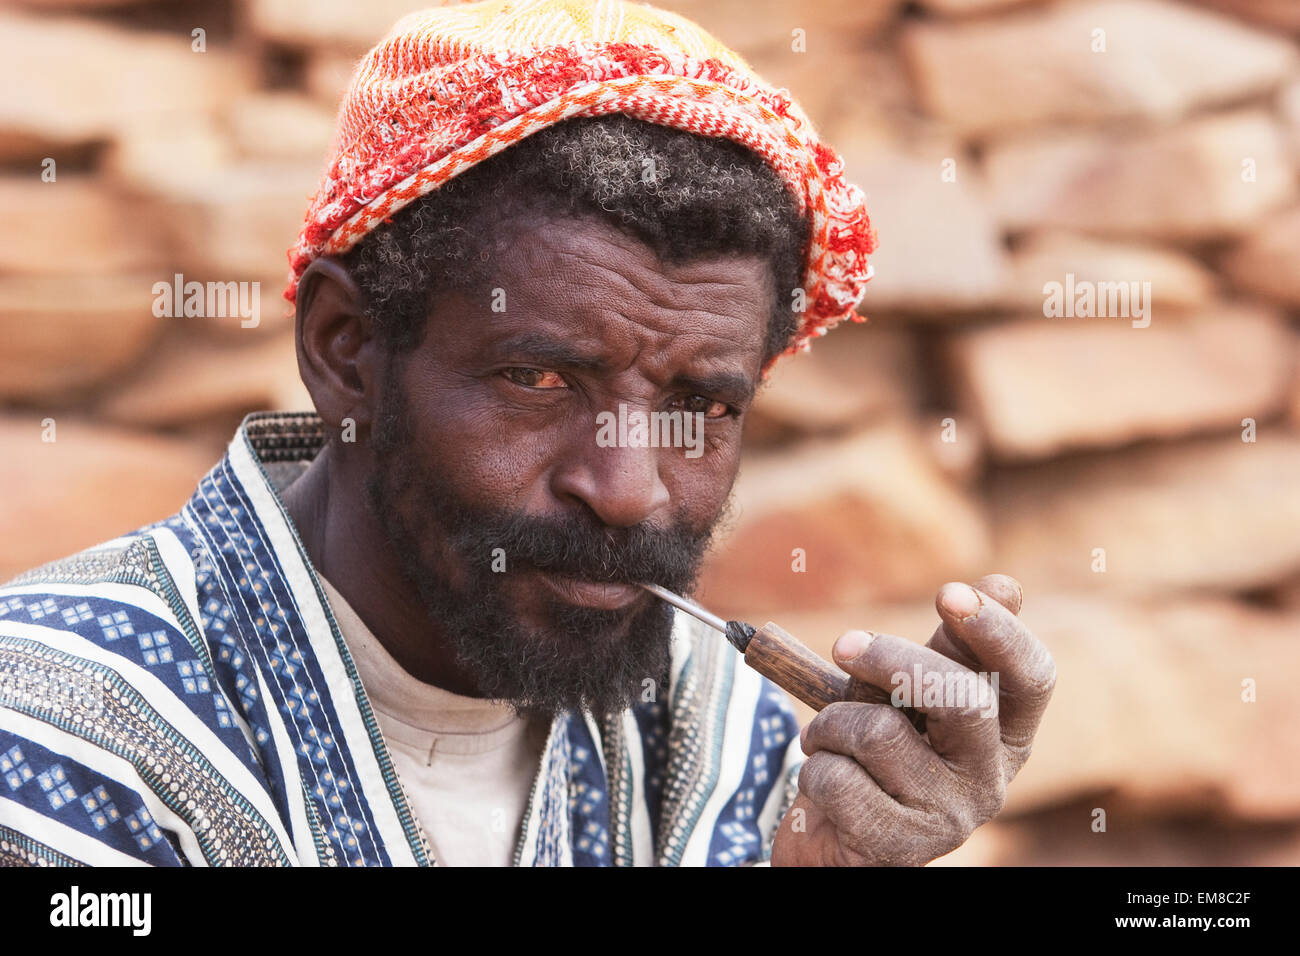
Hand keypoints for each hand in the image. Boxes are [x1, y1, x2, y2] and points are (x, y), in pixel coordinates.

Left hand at [770, 574, 1054, 865]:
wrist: (838, 830)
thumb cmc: (884, 747)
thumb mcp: (916, 690)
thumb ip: (953, 643)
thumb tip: (1006, 583)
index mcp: (1006, 732)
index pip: (1033, 677)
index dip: (997, 631)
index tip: (948, 593)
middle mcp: (990, 779)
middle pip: (963, 699)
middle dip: (892, 660)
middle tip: (843, 645)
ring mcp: (949, 819)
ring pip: (881, 734)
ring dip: (832, 724)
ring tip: (828, 739)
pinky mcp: (900, 847)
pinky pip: (841, 781)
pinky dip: (816, 769)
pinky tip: (826, 781)